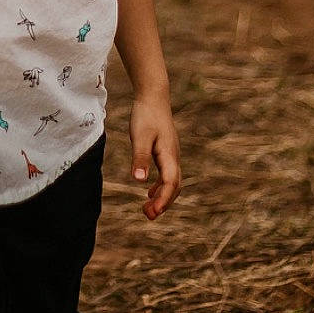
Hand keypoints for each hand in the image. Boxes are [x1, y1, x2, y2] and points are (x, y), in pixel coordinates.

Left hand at [129, 95, 180, 219]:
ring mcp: (171, 154)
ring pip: (171, 182)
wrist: (153, 96)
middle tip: (148, 216)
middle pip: (174, 186)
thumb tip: (139, 181)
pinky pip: (167, 175)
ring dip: (162, 197)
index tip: (153, 212)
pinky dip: (160, 186)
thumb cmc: (146, 115)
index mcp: (169, 155)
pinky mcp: (165, 151)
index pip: (170, 183)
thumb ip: (140, 158)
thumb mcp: (140, 137)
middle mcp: (174, 157)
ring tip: (148, 210)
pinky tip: (149, 192)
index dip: (163, 200)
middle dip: (163, 203)